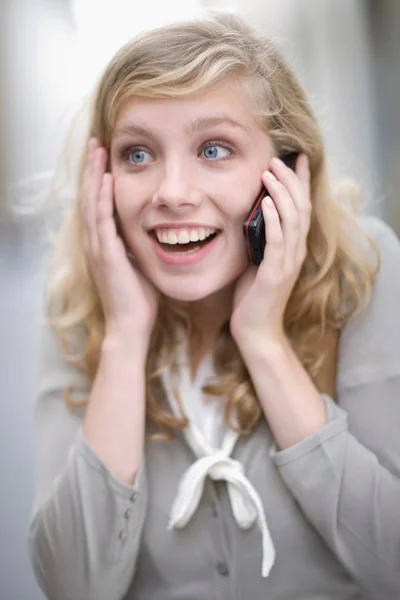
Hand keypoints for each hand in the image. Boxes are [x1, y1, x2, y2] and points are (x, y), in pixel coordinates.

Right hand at [81, 138, 158, 346]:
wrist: (130, 325)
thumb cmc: (138, 298)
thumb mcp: (139, 264)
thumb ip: (139, 246)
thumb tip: (155, 232)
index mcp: (103, 244)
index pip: (97, 204)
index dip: (98, 180)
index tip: (104, 157)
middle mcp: (95, 242)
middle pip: (89, 197)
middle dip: (92, 168)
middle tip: (96, 142)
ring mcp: (98, 247)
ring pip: (91, 203)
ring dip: (94, 175)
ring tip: (97, 150)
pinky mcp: (107, 254)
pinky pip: (102, 220)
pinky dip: (102, 198)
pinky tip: (106, 180)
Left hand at [230, 154, 310, 351]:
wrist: (255, 331)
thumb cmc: (252, 298)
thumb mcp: (256, 262)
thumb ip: (259, 241)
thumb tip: (250, 216)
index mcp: (293, 248)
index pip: (301, 208)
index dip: (300, 183)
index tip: (294, 159)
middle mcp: (296, 252)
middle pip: (300, 207)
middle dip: (289, 181)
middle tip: (276, 160)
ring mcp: (287, 263)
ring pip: (292, 219)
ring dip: (281, 193)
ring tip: (270, 172)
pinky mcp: (274, 273)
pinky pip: (276, 240)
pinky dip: (272, 218)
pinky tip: (264, 201)